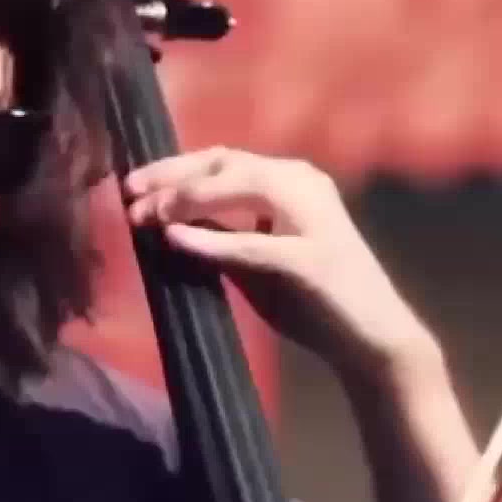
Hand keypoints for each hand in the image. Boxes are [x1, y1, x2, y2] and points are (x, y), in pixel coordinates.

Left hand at [122, 146, 442, 390]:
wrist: (373, 342)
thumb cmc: (315, 302)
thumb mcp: (255, 261)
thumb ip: (220, 234)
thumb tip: (164, 220)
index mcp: (293, 180)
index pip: (223, 159)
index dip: (173, 168)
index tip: (132, 186)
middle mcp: (306, 184)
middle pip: (227, 161)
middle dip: (172, 176)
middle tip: (127, 195)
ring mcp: (314, 217)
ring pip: (243, 186)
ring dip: (188, 197)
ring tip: (147, 216)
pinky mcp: (314, 258)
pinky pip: (254, 243)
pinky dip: (212, 239)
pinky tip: (176, 239)